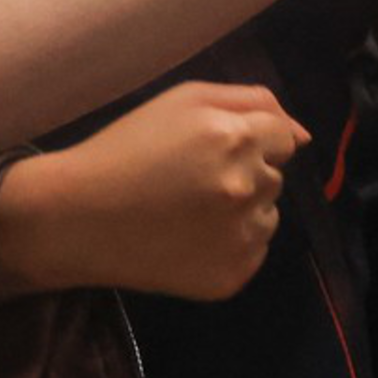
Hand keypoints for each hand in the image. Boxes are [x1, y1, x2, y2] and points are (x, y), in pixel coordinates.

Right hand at [0, 80, 308, 304]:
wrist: (74, 218)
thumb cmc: (126, 148)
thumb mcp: (183, 100)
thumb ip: (253, 103)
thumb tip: (303, 136)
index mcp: (235, 138)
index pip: (282, 138)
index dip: (245, 141)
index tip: (207, 152)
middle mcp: (246, 187)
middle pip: (274, 176)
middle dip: (244, 173)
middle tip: (188, 182)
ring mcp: (240, 237)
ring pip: (268, 215)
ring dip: (241, 211)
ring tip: (186, 212)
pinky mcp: (231, 276)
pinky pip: (253, 251)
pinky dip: (230, 245)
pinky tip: (188, 240)